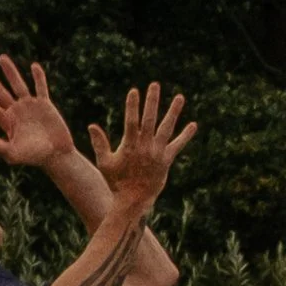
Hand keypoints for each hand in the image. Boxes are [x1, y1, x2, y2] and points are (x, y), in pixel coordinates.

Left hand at [0, 56, 73, 172]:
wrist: (56, 154)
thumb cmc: (34, 157)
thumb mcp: (14, 154)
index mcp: (8, 123)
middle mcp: (17, 112)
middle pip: (1, 92)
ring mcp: (30, 106)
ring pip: (18, 85)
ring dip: (10, 72)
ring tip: (1, 58)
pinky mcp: (45, 104)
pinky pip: (40, 87)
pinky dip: (38, 77)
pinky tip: (33, 66)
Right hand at [87, 81, 195, 217]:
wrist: (133, 201)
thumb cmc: (116, 182)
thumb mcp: (105, 163)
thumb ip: (100, 143)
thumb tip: (92, 126)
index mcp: (129, 146)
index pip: (131, 121)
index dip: (132, 106)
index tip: (134, 91)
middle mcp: (145, 147)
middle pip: (149, 119)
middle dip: (152, 101)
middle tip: (154, 85)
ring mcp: (157, 153)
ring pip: (166, 128)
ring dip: (173, 112)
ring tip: (180, 97)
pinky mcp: (166, 160)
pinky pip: (177, 145)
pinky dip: (186, 135)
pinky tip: (193, 125)